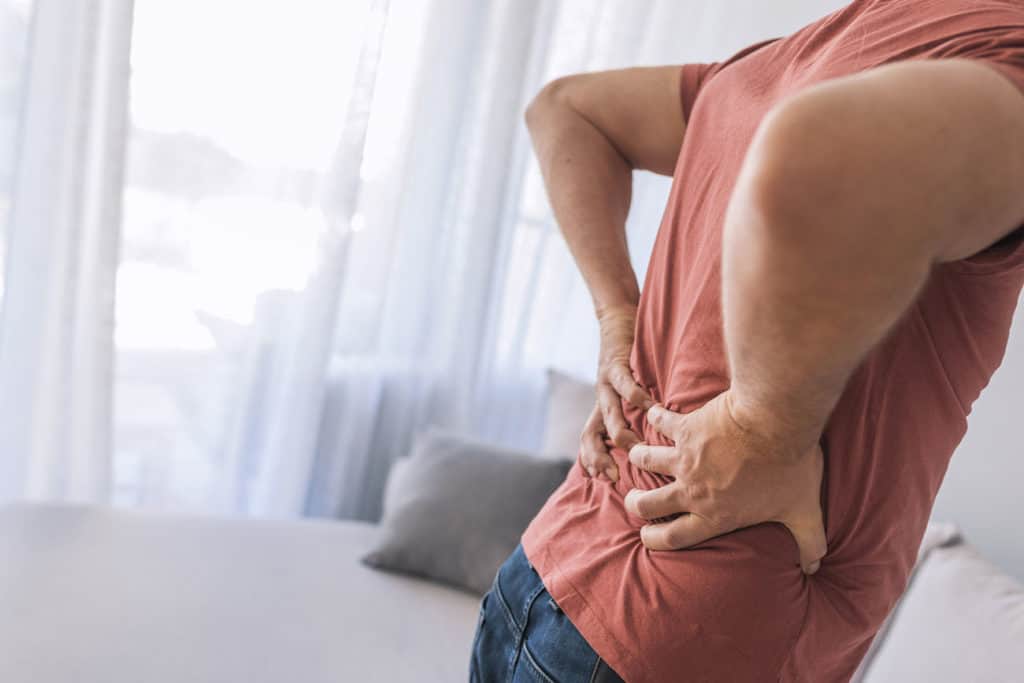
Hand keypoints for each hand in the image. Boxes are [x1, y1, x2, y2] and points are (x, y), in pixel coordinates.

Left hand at [578, 304, 653, 482]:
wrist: (618, 322)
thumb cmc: (630, 362)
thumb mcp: (628, 394)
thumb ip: (636, 417)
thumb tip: (657, 443)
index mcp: (602, 409)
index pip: (588, 442)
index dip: (593, 461)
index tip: (608, 482)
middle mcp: (600, 399)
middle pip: (591, 434)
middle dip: (601, 457)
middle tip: (617, 476)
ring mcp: (605, 383)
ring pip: (608, 414)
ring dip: (620, 432)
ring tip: (637, 447)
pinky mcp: (615, 364)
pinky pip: (624, 383)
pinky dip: (636, 396)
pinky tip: (651, 407)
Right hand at [623, 391, 827, 573]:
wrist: (775, 422)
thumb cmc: (789, 467)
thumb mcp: (804, 511)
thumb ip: (809, 541)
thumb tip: (814, 566)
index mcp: (715, 515)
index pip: (673, 537)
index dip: (655, 539)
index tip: (646, 536)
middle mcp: (693, 491)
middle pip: (648, 504)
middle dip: (636, 504)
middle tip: (634, 501)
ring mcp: (685, 459)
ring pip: (646, 461)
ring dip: (640, 458)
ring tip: (638, 454)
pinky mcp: (686, 428)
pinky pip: (661, 422)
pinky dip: (656, 417)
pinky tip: (655, 413)